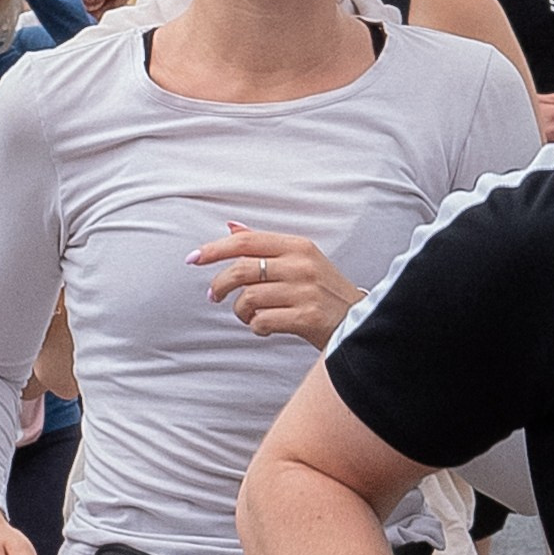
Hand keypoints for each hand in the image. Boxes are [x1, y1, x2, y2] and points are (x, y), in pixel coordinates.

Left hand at [194, 225, 362, 349]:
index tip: (194, 259)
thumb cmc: (324, 292)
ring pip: (249, 298)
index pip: (247, 241)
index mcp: (299, 246)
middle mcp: (302, 265)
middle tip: (214, 296)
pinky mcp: (307, 317)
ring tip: (249, 315)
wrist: (360, 321)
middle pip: (242, 270)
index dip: (215, 249)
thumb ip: (265, 245)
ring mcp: (305, 291)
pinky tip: (265, 327)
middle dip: (219, 285)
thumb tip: (230, 227)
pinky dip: (256, 327)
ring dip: (241, 311)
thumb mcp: (301, 260)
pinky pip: (262, 321)